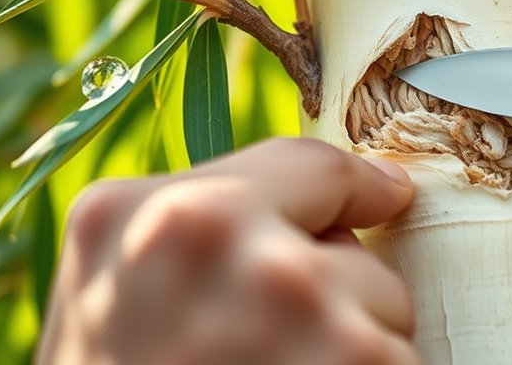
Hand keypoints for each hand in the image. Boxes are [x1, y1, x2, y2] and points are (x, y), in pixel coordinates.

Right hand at [37, 138, 419, 364]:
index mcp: (155, 216)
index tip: (383, 191)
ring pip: (382, 308)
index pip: (309, 167)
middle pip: (349, 249)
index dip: (353, 186)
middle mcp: (226, 244)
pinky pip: (399, 360)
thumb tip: (335, 191)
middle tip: (258, 357)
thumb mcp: (112, 286)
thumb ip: (200, 220)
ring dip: (349, 349)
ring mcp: (302, 308)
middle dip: (331, 296)